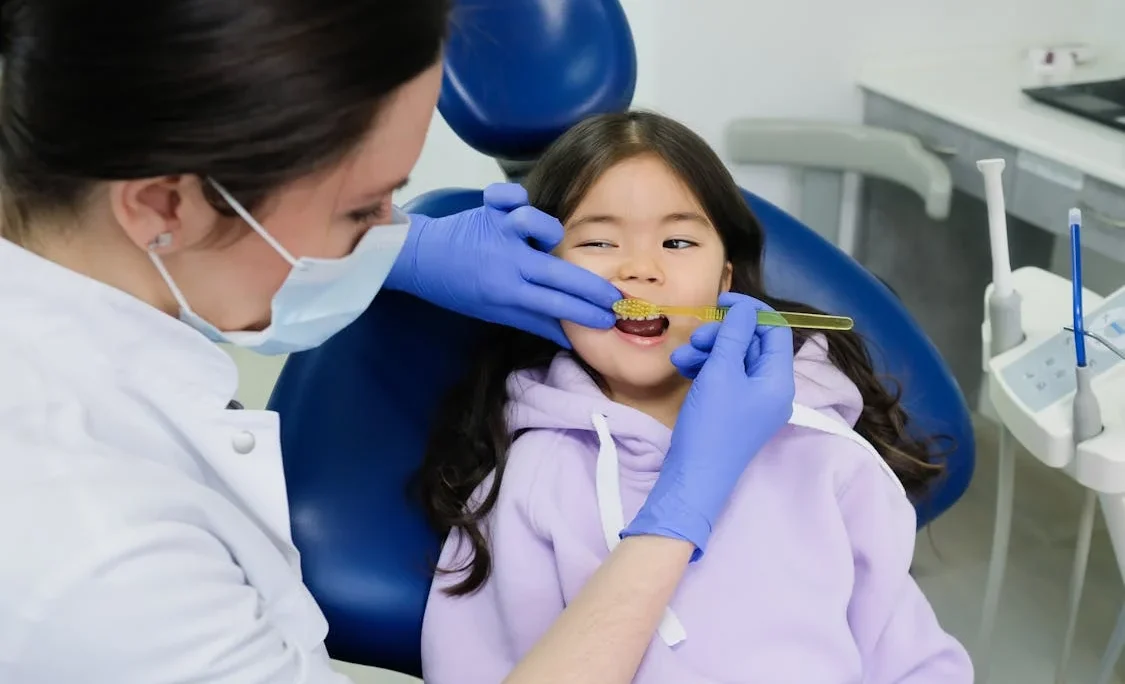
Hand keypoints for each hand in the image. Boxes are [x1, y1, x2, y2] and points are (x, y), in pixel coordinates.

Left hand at [386, 183, 618, 347]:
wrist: (419, 259)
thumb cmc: (460, 289)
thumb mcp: (495, 313)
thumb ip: (534, 322)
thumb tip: (571, 340)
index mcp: (507, 292)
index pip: (556, 305)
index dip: (587, 312)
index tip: (611, 317)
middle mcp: (507, 262)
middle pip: (559, 272)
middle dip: (591, 286)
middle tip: (614, 294)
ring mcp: (499, 233)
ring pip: (535, 224)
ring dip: (547, 230)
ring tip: (549, 240)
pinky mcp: (489, 209)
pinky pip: (507, 195)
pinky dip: (515, 195)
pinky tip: (518, 204)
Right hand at [622, 293, 795, 557]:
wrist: (694, 476)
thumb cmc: (712, 424)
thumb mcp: (721, 372)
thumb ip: (734, 335)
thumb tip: (745, 309)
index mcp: (779, 380)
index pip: (774, 331)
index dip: (750, 312)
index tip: (722, 302)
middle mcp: (771, 390)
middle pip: (752, 345)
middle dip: (722, 335)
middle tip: (696, 338)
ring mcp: (752, 402)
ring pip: (733, 360)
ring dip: (708, 351)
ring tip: (682, 357)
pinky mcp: (732, 412)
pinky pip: (724, 378)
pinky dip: (705, 368)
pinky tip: (683, 367)